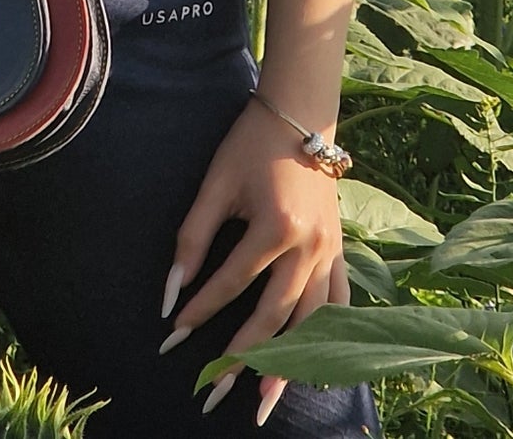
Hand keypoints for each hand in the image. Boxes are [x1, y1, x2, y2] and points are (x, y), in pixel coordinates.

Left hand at [159, 99, 348, 426]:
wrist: (300, 114)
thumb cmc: (251, 144)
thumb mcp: (217, 183)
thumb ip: (193, 236)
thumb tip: (171, 290)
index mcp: (276, 228)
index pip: (231, 283)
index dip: (199, 311)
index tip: (172, 336)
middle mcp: (309, 247)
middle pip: (273, 317)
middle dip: (241, 358)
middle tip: (214, 393)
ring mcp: (331, 252)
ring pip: (310, 321)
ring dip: (289, 363)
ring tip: (264, 398)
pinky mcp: (341, 250)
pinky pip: (338, 303)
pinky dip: (328, 335)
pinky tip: (318, 364)